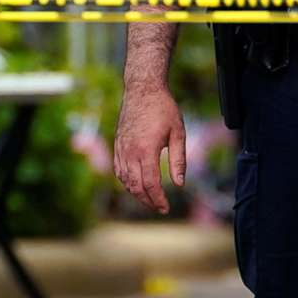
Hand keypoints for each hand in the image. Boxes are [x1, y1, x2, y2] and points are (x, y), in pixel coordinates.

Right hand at [115, 85, 186, 215]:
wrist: (142, 89)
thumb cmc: (164, 109)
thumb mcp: (178, 133)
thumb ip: (178, 160)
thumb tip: (179, 184)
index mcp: (147, 150)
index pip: (151, 184)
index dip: (158, 199)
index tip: (166, 208)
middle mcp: (130, 152)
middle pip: (136, 186)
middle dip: (148, 201)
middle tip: (160, 208)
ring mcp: (121, 149)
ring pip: (125, 180)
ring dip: (136, 194)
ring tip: (150, 200)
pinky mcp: (117, 145)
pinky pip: (119, 170)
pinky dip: (126, 182)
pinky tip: (135, 186)